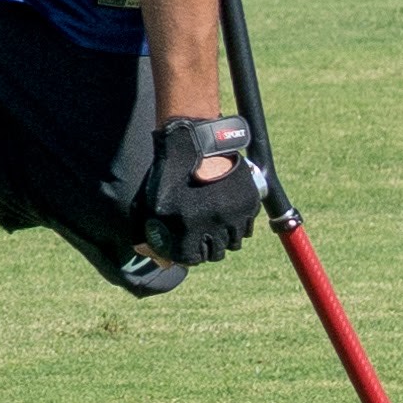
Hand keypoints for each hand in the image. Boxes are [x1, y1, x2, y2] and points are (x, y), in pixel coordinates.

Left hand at [137, 115, 262, 264]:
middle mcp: (215, 224)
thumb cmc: (170, 174)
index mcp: (189, 227)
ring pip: (234, 243)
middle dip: (207, 248)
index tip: (187, 246)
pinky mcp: (249, 202)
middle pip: (216, 254)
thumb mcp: (153, 203)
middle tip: (202, 237)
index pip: (192, 258)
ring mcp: (235, 214)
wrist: (195, 143)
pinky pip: (247, 228)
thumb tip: (155, 256)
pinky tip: (227, 217)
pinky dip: (238, 226)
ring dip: (224, 239)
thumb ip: (152, 232)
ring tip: (215, 227)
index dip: (188, 254)